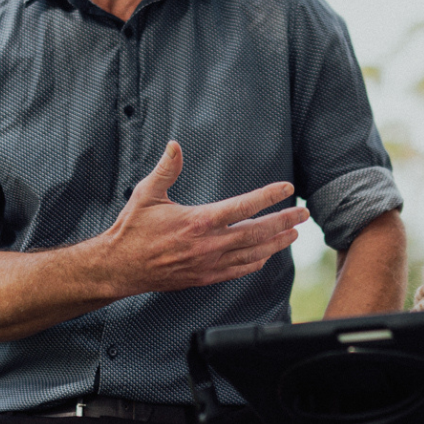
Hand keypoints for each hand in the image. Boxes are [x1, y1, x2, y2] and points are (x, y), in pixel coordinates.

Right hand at [101, 141, 307, 295]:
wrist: (119, 267)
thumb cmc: (132, 229)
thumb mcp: (146, 194)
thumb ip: (166, 169)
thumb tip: (175, 145)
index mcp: (199, 221)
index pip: (243, 206)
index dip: (269, 196)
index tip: (286, 187)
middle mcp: (209, 244)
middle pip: (257, 232)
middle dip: (284, 221)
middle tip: (303, 213)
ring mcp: (208, 263)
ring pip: (252, 253)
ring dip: (276, 243)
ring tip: (293, 234)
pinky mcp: (204, 277)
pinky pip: (238, 270)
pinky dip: (256, 262)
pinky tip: (266, 256)